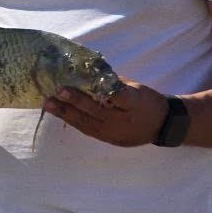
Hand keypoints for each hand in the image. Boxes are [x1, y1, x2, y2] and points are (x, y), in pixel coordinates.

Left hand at [43, 78, 168, 146]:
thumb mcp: (137, 88)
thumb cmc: (147, 101)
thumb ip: (114, 83)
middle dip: (76, 101)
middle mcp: (124, 120)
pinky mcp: (108, 139)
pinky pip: (87, 130)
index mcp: (135, 104)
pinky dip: (72, 120)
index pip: (119, 96)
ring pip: (87, 123)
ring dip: (66, 113)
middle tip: (58, 91)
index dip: (101, 89)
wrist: (162, 126)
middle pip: (97, 111)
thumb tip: (89, 73)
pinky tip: (58, 113)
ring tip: (49, 103)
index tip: (85, 80)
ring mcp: (115, 132)